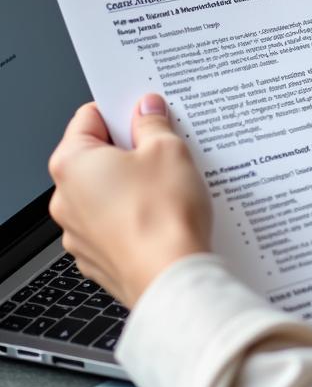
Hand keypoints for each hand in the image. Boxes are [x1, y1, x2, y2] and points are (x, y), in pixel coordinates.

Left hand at [48, 94, 211, 308]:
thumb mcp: (168, 149)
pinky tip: (163, 214)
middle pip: (98, 156)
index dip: (122, 111)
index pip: (90, 118)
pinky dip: (135, 214)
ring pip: (107, 192)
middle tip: (166, 150)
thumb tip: (146, 110)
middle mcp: (65, 198)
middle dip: (132, 150)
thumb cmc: (162, 215)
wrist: (170, 276)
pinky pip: (114, 223)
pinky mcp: (97, 256)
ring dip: (134, 183)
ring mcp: (78, 232)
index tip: (146, 113)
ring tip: (170, 186)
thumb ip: (153, 123)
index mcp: (72, 163)